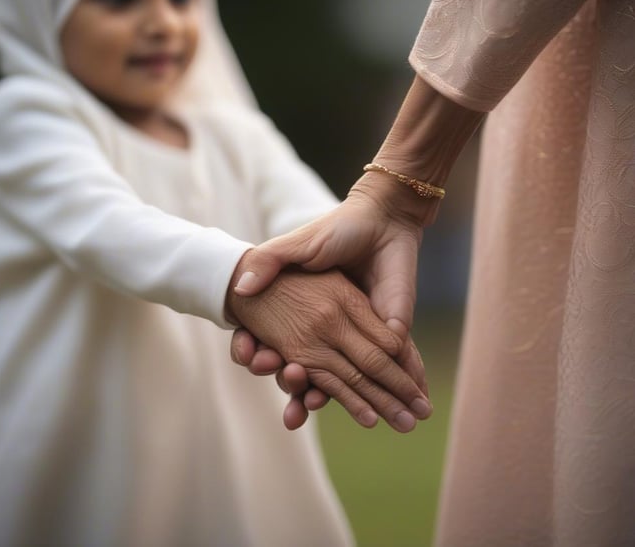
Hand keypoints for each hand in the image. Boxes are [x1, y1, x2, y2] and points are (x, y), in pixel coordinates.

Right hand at [230, 172, 430, 427]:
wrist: (380, 218)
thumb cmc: (336, 230)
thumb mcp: (295, 245)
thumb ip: (267, 263)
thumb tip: (239, 289)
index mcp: (314, 315)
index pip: (288, 347)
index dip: (269, 363)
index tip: (254, 368)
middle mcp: (337, 330)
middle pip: (317, 374)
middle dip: (299, 397)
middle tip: (288, 417)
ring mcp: (365, 334)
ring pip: (346, 380)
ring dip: (334, 402)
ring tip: (311, 411)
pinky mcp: (394, 331)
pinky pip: (384, 368)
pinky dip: (378, 391)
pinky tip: (364, 413)